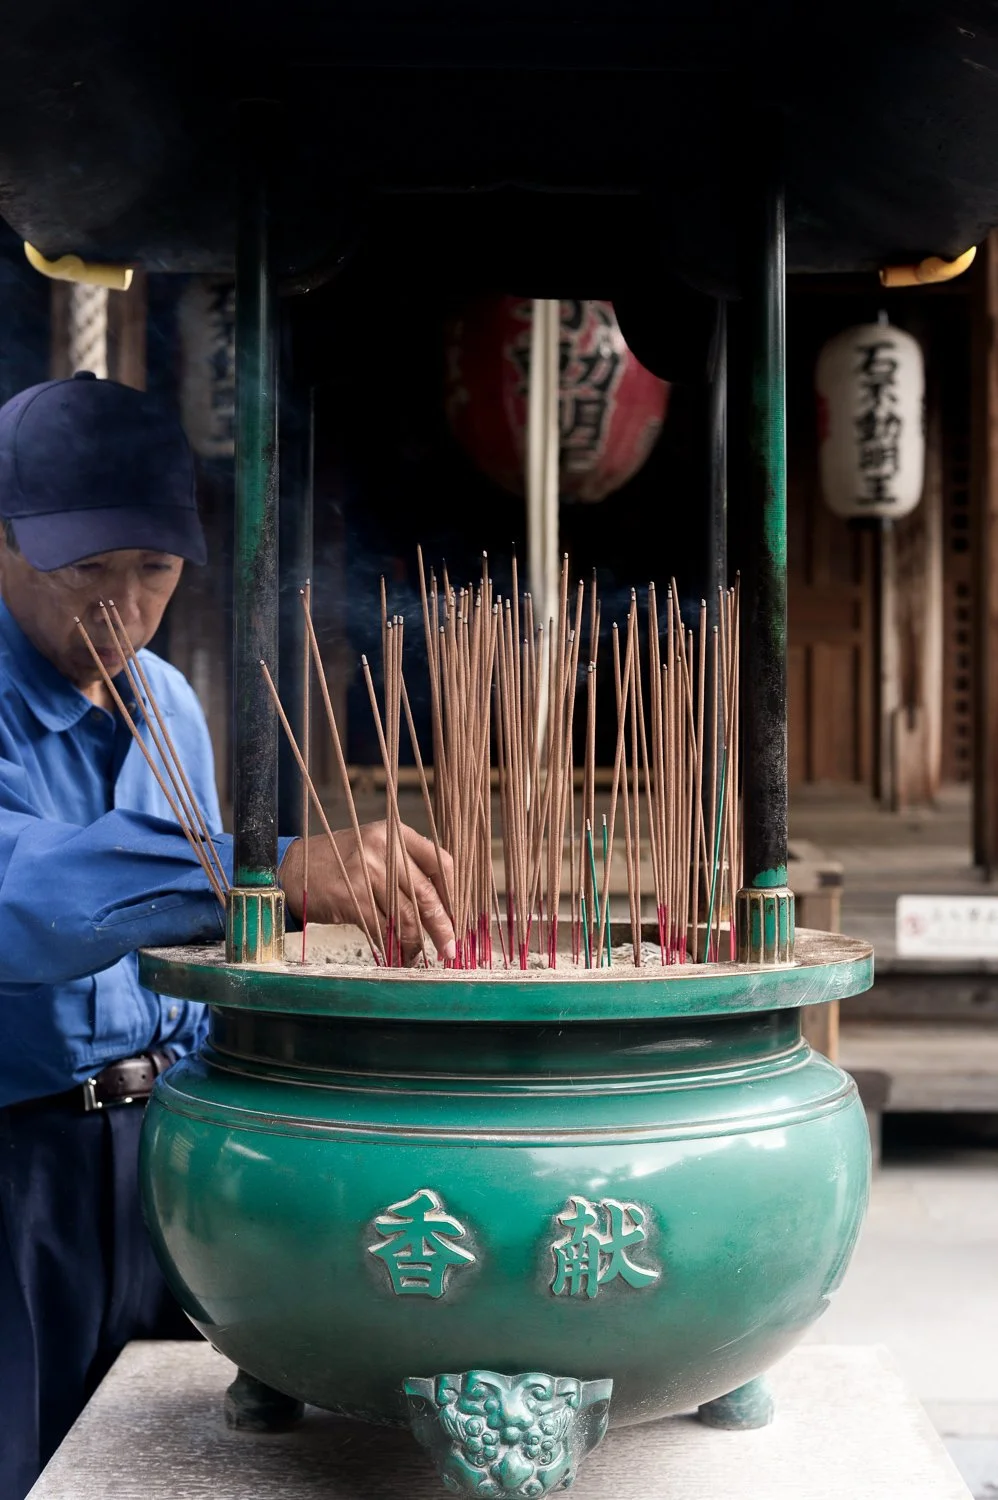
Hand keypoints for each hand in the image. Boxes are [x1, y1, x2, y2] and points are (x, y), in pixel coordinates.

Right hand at [279, 821, 455, 963]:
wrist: (294, 869)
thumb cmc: (342, 862)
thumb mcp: (376, 849)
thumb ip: (408, 867)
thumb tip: (444, 907)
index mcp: (397, 834)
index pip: (441, 862)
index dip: (454, 895)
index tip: (458, 918)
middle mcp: (384, 849)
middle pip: (427, 894)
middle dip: (443, 927)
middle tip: (450, 949)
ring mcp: (367, 872)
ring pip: (406, 916)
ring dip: (416, 943)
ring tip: (418, 957)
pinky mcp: (352, 897)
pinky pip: (383, 929)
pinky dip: (393, 947)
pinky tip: (396, 956)